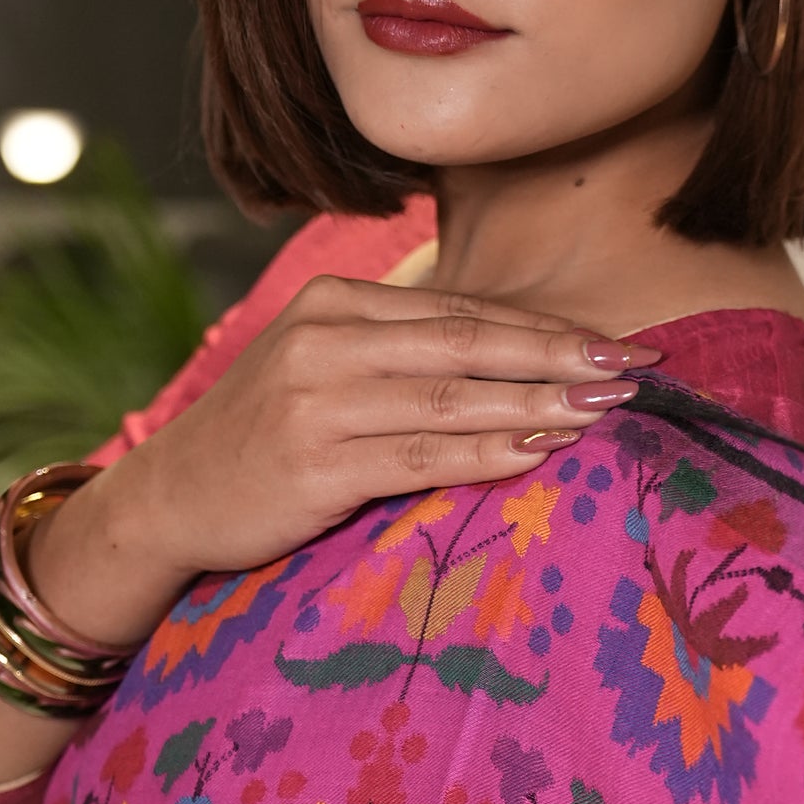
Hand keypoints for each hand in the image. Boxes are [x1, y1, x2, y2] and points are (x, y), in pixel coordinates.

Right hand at [48, 277, 661, 624]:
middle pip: (469, 343)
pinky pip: (419, 456)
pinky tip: (538, 452)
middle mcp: (325, 341)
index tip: (618, 343)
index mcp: (334, 305)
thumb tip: (516, 358)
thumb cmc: (263, 440)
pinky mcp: (313, 464)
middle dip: (560, 355)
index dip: (546, 326)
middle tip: (636, 369)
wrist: (167, 499)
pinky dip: (485, 453)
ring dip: (538, 402)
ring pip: (453, 397)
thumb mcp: (323, 372)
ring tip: (607, 411)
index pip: (462, 312)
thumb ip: (402, 356)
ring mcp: (316, 401)